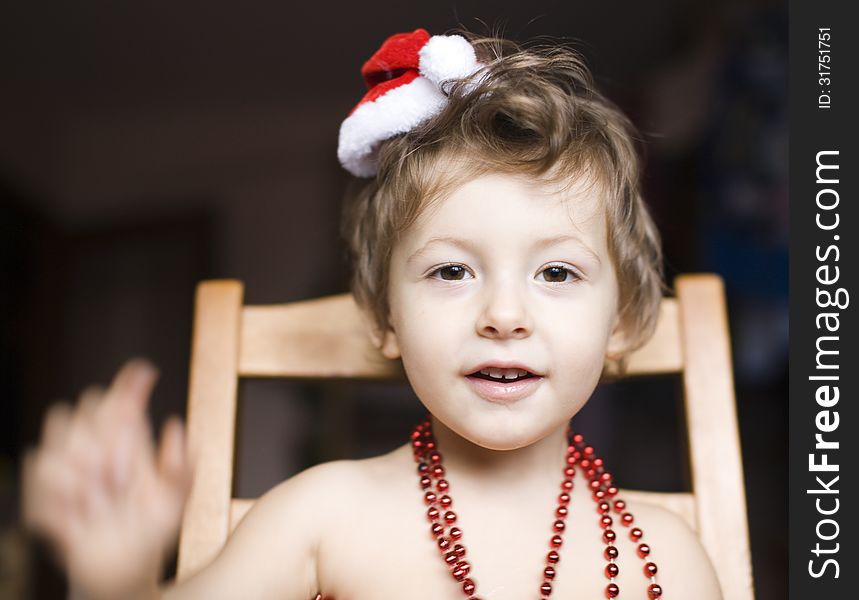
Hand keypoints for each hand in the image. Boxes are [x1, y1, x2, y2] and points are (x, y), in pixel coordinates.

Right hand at [21, 359, 194, 599]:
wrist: (121, 571)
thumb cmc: (151, 530)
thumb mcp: (176, 501)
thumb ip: (181, 465)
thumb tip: (175, 425)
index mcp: (129, 441)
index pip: (123, 399)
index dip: (130, 382)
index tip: (144, 372)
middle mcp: (96, 445)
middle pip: (87, 404)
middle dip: (103, 432)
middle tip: (122, 473)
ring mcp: (65, 465)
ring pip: (60, 436)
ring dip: (82, 467)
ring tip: (103, 498)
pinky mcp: (42, 491)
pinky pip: (41, 471)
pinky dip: (62, 494)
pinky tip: (80, 513)